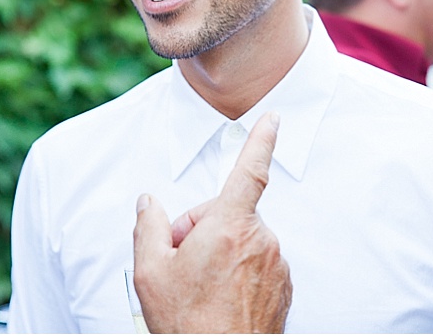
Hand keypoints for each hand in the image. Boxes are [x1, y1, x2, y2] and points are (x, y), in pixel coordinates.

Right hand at [133, 111, 291, 333]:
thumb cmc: (187, 324)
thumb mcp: (150, 271)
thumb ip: (149, 227)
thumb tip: (149, 203)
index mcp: (230, 227)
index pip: (250, 171)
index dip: (262, 140)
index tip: (273, 118)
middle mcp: (260, 241)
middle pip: (228, 213)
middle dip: (202, 228)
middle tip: (180, 262)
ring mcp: (276, 264)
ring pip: (242, 240)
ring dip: (220, 252)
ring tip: (200, 286)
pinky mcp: (283, 285)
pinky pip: (256, 262)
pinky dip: (238, 270)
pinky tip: (219, 296)